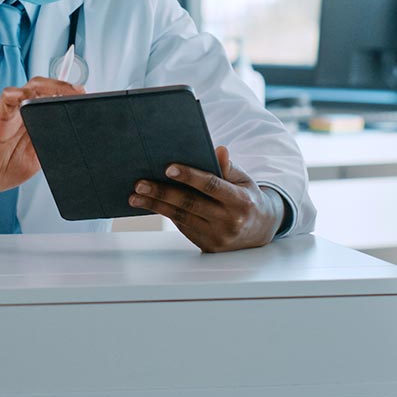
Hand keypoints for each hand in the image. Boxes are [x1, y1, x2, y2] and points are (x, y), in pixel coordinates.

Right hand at [0, 77, 82, 194]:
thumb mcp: (34, 161)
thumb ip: (49, 147)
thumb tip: (71, 142)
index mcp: (32, 124)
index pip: (53, 101)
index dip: (69, 97)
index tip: (87, 99)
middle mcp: (22, 115)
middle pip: (44, 89)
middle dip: (64, 88)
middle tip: (80, 93)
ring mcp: (10, 114)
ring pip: (30, 88)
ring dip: (49, 87)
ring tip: (64, 92)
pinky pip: (7, 98)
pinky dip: (18, 94)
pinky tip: (28, 95)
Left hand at [128, 145, 283, 252]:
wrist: (260, 231)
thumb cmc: (247, 198)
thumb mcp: (244, 180)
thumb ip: (228, 167)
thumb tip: (218, 149)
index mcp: (241, 202)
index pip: (212, 186)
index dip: (190, 176)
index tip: (169, 168)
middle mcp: (230, 222)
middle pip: (191, 204)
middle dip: (163, 192)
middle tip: (140, 183)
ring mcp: (218, 237)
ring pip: (182, 218)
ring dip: (156, 205)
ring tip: (136, 195)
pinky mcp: (208, 246)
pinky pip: (183, 227)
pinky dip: (165, 213)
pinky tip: (149, 204)